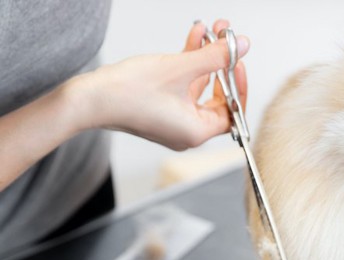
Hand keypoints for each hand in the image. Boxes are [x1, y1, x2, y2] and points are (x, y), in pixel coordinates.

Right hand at [72, 19, 248, 149]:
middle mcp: (186, 131)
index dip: (238, 86)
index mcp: (196, 132)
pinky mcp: (160, 108)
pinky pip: (182, 85)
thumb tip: (241, 46)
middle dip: (221, 65)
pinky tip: (193, 36)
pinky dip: (187, 63)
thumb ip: (215, 57)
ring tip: (210, 30)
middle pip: (216, 97)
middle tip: (226, 41)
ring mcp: (173, 120)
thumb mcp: (180, 69)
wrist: (88, 99)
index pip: (231, 113)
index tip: (237, 62)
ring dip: (204, 57)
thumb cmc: (128, 93)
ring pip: (198, 86)